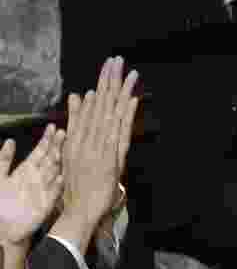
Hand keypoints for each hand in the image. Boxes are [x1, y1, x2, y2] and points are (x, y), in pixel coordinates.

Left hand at [0, 126, 63, 246]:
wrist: (3, 229)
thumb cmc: (0, 204)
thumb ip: (3, 160)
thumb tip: (9, 140)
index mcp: (26, 170)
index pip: (39, 151)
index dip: (46, 140)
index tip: (52, 127)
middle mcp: (38, 177)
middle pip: (50, 158)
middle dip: (56, 145)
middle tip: (62, 132)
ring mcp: (44, 189)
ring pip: (54, 172)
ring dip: (58, 162)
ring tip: (61, 150)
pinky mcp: (46, 203)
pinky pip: (53, 193)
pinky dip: (56, 185)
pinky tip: (59, 177)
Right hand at [52, 57, 138, 253]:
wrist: (79, 208)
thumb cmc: (78, 181)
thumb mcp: (72, 148)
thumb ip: (75, 121)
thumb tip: (78, 96)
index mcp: (78, 136)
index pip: (92, 104)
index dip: (101, 83)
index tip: (109, 65)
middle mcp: (88, 139)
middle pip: (101, 104)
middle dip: (110, 80)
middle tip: (118, 60)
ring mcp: (99, 148)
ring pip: (111, 115)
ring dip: (121, 93)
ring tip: (130, 73)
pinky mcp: (110, 158)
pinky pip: (119, 133)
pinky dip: (126, 116)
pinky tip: (132, 100)